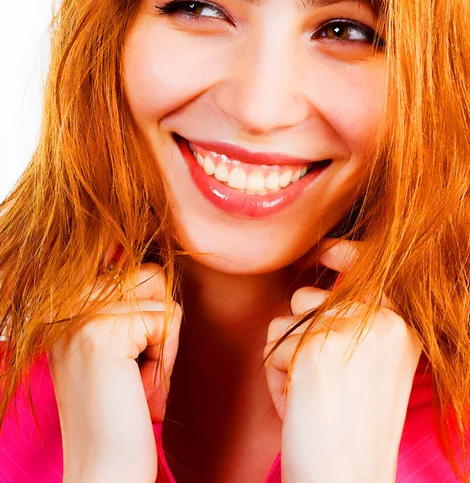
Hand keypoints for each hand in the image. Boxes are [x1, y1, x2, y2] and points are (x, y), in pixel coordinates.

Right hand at [47, 255, 181, 482]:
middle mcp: (65, 304)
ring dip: (163, 342)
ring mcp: (79, 316)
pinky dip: (166, 358)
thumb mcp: (119, 342)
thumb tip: (147, 259)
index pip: (131, 265)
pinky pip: (167, 319)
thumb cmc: (122, 408)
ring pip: (162, 295)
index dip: (149, 311)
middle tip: (136, 370)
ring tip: (137, 377)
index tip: (131, 353)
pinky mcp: (100, 333)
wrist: (105, 468)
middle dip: (159, 324)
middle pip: (150, 274)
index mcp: (67, 304)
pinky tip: (138, 388)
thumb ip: (127, 300)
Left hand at [264, 239, 421, 482]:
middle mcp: (384, 320)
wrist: (348, 476)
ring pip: (285, 322)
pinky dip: (275, 377)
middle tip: (318, 381)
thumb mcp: (365, 364)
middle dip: (298, 337)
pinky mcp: (317, 346)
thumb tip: (309, 289)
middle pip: (307, 298)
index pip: (367, 268)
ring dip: (286, 358)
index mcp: (401, 326)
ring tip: (310, 394)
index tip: (321, 250)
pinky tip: (299, 404)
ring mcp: (351, 330)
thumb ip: (350, 323)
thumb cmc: (349, 427)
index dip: (340, 252)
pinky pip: (272, 347)